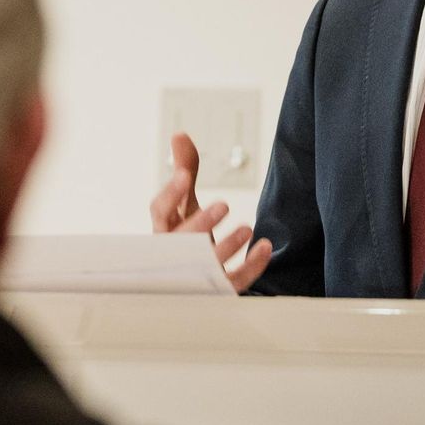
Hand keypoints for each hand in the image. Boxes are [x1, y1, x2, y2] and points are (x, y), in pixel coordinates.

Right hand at [150, 132, 271, 292]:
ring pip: (207, 267)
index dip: (169, 194)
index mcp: (166, 231)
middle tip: (224, 204)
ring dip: (226, 246)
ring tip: (247, 227)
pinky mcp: (219, 290)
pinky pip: (235, 282)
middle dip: (200, 224)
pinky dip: (251, 266)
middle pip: (181, 243)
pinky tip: (265, 246)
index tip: (185, 176)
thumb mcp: (185, 206)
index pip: (159, 213)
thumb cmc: (188, 237)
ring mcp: (197, 276)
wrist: (197, 280)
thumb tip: (179, 134)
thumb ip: (184, 172)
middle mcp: (177, 255)